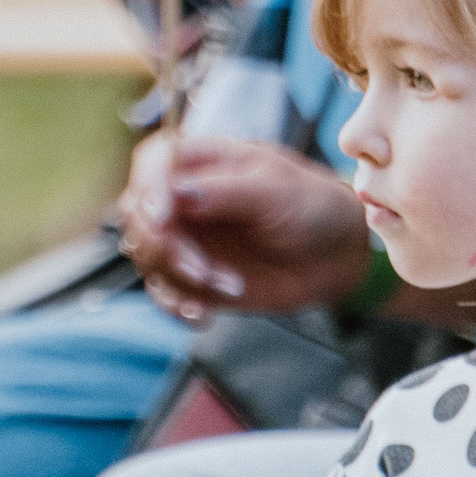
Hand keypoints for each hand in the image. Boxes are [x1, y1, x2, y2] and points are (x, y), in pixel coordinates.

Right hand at [119, 134, 369, 319]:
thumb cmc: (313, 207)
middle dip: (162, 246)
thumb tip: (177, 190)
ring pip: (147, 256)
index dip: (149, 190)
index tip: (162, 220)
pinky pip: (164, 291)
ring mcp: (188, 237)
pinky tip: (202, 315)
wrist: (337, 256)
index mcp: (205, 161)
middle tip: (200, 270)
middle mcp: (186, 198)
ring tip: (229, 287)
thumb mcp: (276, 190)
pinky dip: (176, 306)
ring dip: (178, 280)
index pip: (153, 164)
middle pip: (138, 214)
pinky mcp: (194, 275)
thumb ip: (225, 189)